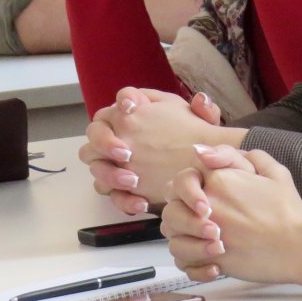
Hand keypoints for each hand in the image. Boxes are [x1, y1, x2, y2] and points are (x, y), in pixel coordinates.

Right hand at [79, 87, 245, 207]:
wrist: (197, 169)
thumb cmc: (193, 139)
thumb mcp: (204, 124)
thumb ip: (206, 110)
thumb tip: (201, 100)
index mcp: (138, 111)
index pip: (123, 97)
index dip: (123, 100)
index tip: (131, 108)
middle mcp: (119, 133)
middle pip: (95, 131)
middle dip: (105, 141)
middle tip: (125, 153)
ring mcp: (114, 161)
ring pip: (95, 165)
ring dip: (110, 174)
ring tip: (133, 181)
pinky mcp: (119, 187)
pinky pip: (110, 194)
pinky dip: (123, 200)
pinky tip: (141, 203)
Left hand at [161, 145, 301, 285]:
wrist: (297, 246)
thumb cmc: (287, 211)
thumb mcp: (275, 172)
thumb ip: (243, 156)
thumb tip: (208, 153)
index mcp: (219, 180)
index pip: (184, 177)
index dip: (189, 186)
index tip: (202, 196)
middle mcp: (207, 205)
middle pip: (171, 206)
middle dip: (182, 211)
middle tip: (201, 218)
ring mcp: (205, 234)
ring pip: (172, 236)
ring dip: (184, 236)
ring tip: (206, 239)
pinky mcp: (210, 260)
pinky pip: (183, 262)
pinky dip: (190, 262)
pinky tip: (210, 259)